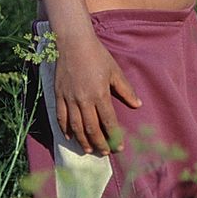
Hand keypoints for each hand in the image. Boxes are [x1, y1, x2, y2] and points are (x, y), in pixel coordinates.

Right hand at [53, 31, 141, 154]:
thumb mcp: (115, 71)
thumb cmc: (97, 55)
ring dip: (83, 141)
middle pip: (91, 128)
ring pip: (76, 126)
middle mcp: (84, 100)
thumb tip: (137, 105)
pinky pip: (61, 117)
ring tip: (89, 149)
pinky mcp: (58, 95)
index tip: (119, 148)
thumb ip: (126, 90)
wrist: (73, 43)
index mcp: (100, 95)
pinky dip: (65, 129)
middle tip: (104, 153)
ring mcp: (69, 99)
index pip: (108, 122)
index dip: (114, 137)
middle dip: (99, 143)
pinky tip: (70, 137)